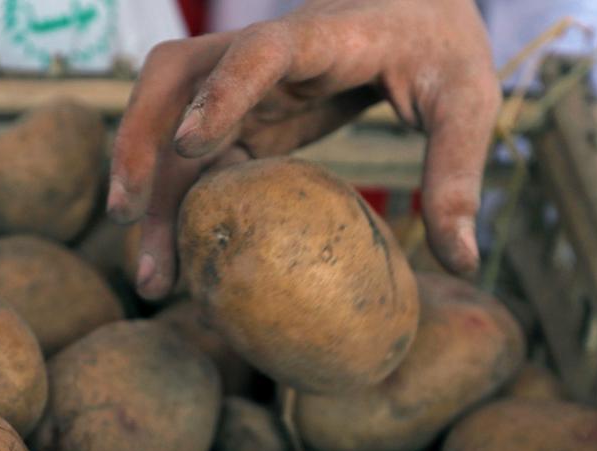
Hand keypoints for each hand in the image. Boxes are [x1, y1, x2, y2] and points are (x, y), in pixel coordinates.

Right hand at [108, 0, 499, 299]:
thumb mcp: (468, 100)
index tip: (189, 144)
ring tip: (155, 277)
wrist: (414, 8)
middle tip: (128, 218)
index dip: (220, 93)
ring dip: (152, 194)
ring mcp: (246, 85)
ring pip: (172, 125)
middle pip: (175, 81)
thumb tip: (461, 259)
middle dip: (141, 143)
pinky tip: (185, 261)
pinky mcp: (246, 116)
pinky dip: (182, 206)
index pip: (256, 52)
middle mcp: (266, 56)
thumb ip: (459, 172)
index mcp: (320, 37)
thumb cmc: (440, 45)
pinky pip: (197, 158)